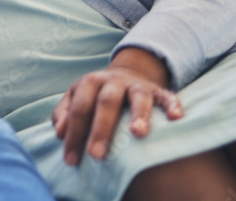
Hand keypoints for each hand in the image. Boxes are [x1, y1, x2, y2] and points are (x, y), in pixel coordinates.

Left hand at [51, 47, 182, 164]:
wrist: (125, 74)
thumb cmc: (95, 95)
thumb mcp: (76, 98)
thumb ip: (64, 114)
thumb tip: (59, 133)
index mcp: (90, 82)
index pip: (79, 108)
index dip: (74, 134)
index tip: (71, 159)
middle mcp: (113, 81)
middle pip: (106, 102)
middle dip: (101, 129)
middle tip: (96, 155)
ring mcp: (137, 85)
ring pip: (138, 97)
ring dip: (138, 115)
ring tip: (138, 134)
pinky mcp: (158, 90)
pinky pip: (167, 96)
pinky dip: (172, 105)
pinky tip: (176, 118)